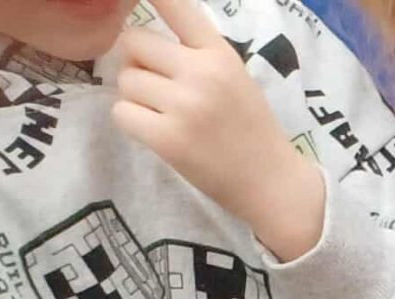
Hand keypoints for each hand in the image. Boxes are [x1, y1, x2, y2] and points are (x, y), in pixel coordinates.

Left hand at [112, 0, 326, 261]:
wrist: (273, 185)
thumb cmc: (251, 128)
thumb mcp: (234, 77)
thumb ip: (196, 53)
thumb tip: (137, 38)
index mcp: (221, 54)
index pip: (176, 5)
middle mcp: (202, 74)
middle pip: (133, 43)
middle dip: (138, 62)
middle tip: (159, 86)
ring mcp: (185, 107)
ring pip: (125, 80)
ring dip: (136, 96)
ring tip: (165, 115)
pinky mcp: (169, 140)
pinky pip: (121, 113)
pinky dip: (132, 122)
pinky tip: (157, 133)